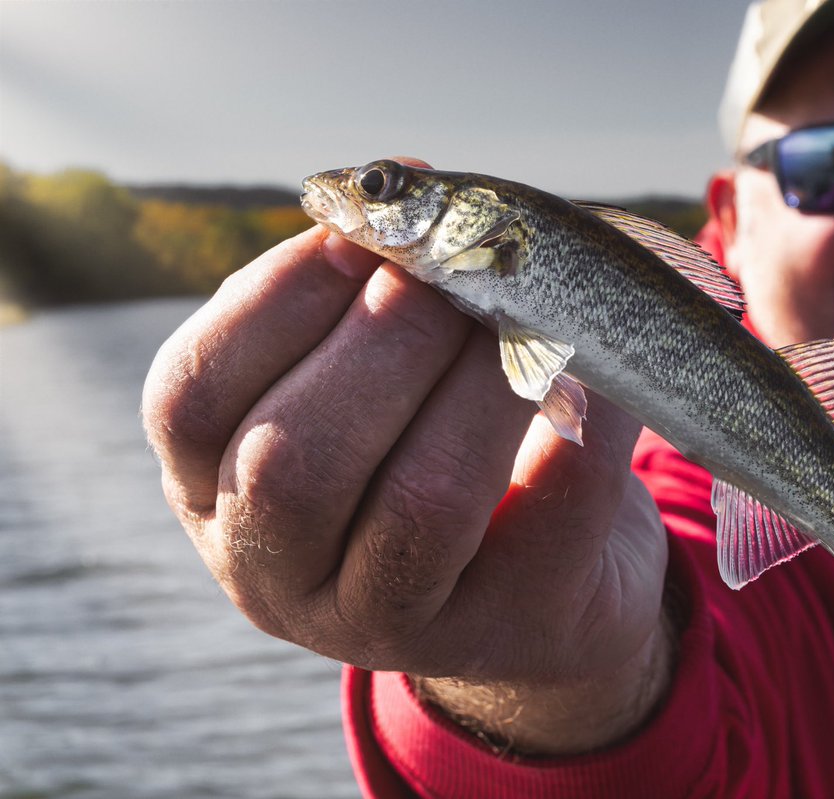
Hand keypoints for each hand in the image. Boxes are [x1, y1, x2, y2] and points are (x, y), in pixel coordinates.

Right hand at [141, 159, 672, 752]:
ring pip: (419, 507)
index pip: (192, 399)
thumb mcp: (368, 382)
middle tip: (453, 282)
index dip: (277, 299)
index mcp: (210, 493)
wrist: (542, 584)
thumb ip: (366, 303)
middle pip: (293, 462)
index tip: (364, 235)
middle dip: (384, 344)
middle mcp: (275, 575)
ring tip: (523, 325)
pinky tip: (600, 380)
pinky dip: (586, 435)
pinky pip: (548, 527)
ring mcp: (384, 624)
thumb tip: (413, 189)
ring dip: (481, 388)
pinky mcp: (500, 635)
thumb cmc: (437, 448)